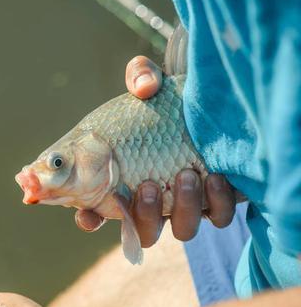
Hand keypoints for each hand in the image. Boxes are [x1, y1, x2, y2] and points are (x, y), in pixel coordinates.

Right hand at [75, 56, 236, 246]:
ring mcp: (186, 204)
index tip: (88, 215)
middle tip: (148, 185)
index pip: (96, 213)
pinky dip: (215, 203)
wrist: (215, 104)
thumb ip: (140, 75)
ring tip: (185, 173)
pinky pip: (216, 217)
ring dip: (181, 208)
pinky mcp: (218, 200)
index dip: (89, 220)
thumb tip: (145, 89)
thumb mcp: (151, 80)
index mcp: (122, 180)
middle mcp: (154, 201)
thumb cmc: (171, 97)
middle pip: (143, 231)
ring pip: (182, 230)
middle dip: (144, 215)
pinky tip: (214, 175)